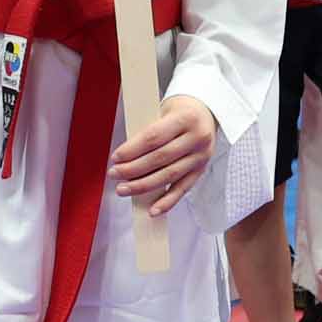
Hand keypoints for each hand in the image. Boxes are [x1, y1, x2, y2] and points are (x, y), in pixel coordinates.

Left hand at [107, 92, 217, 219]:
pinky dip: (167, 201)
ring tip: (123, 189)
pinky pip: (183, 189)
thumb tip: (125, 156)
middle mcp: (197, 138)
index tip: (115, 157)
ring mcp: (201, 156)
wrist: (207, 112)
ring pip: (169, 175)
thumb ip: (149, 131)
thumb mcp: (165, 111)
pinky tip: (152, 210)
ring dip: (143, 186)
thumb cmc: (180, 111)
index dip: (132, 149)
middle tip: (114, 174)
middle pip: (160, 158)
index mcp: (186, 118)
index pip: (154, 137)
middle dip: (133, 169)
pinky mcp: (201, 170)